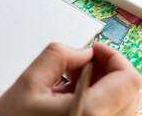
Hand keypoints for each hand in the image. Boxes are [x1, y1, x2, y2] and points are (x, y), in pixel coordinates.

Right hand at [0, 42, 141, 115]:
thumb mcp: (29, 81)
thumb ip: (58, 56)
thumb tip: (83, 52)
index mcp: (88, 114)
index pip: (128, 80)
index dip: (113, 57)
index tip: (95, 50)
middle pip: (129, 91)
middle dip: (108, 68)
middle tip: (84, 61)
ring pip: (123, 104)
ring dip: (106, 83)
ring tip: (76, 78)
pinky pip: (112, 114)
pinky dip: (101, 98)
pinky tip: (76, 93)